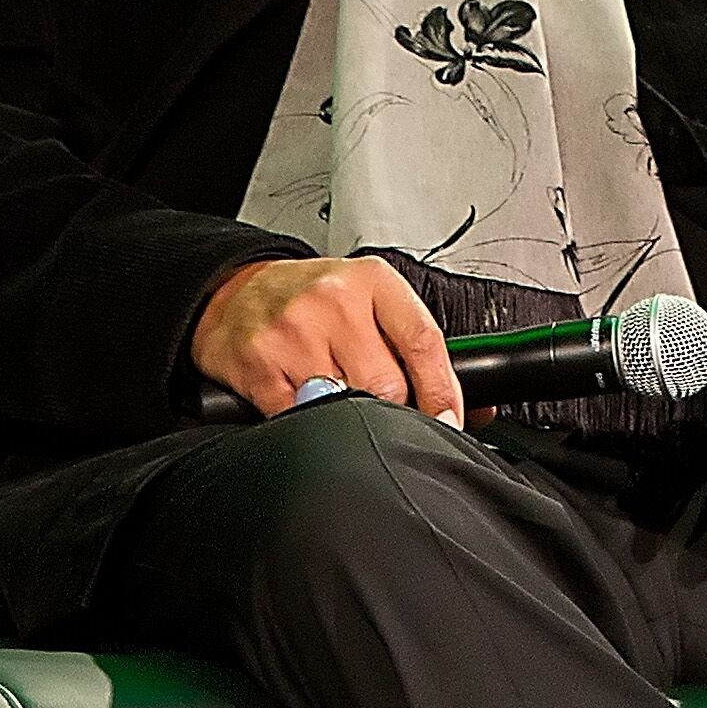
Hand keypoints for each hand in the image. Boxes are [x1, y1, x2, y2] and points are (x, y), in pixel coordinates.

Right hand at [193, 256, 464, 426]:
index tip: (450, 423)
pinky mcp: (259, 366)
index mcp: (370, 281)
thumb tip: (473, 409)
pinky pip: (299, 418)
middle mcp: (333, 301)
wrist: (233, 292)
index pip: (423, 341)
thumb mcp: (367, 301)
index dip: (443, 393)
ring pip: (345, 405)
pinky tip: (305, 409)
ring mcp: (293, 333)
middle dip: (394, 411)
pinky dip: (309, 426)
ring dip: (350, 421)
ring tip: (341, 406)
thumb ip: (415, 347)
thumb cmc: (308, 299)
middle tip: (385, 414)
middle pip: (387, 385)